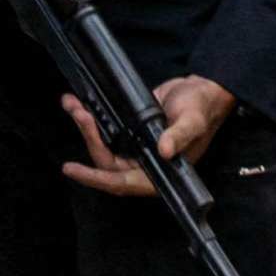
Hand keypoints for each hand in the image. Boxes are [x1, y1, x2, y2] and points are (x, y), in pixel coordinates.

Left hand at [59, 72, 232, 196]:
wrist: (200, 91)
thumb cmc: (202, 109)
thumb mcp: (193, 121)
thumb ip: (179, 135)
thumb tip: (164, 150)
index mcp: (160, 173)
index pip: (122, 183)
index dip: (97, 179)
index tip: (74, 169)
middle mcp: (144, 165)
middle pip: (105, 162)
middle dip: (90, 139)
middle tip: (80, 115)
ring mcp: (134, 149)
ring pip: (101, 146)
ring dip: (85, 127)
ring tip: (73, 104)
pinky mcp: (128, 132)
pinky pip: (104, 131)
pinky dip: (89, 118)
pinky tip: (77, 103)